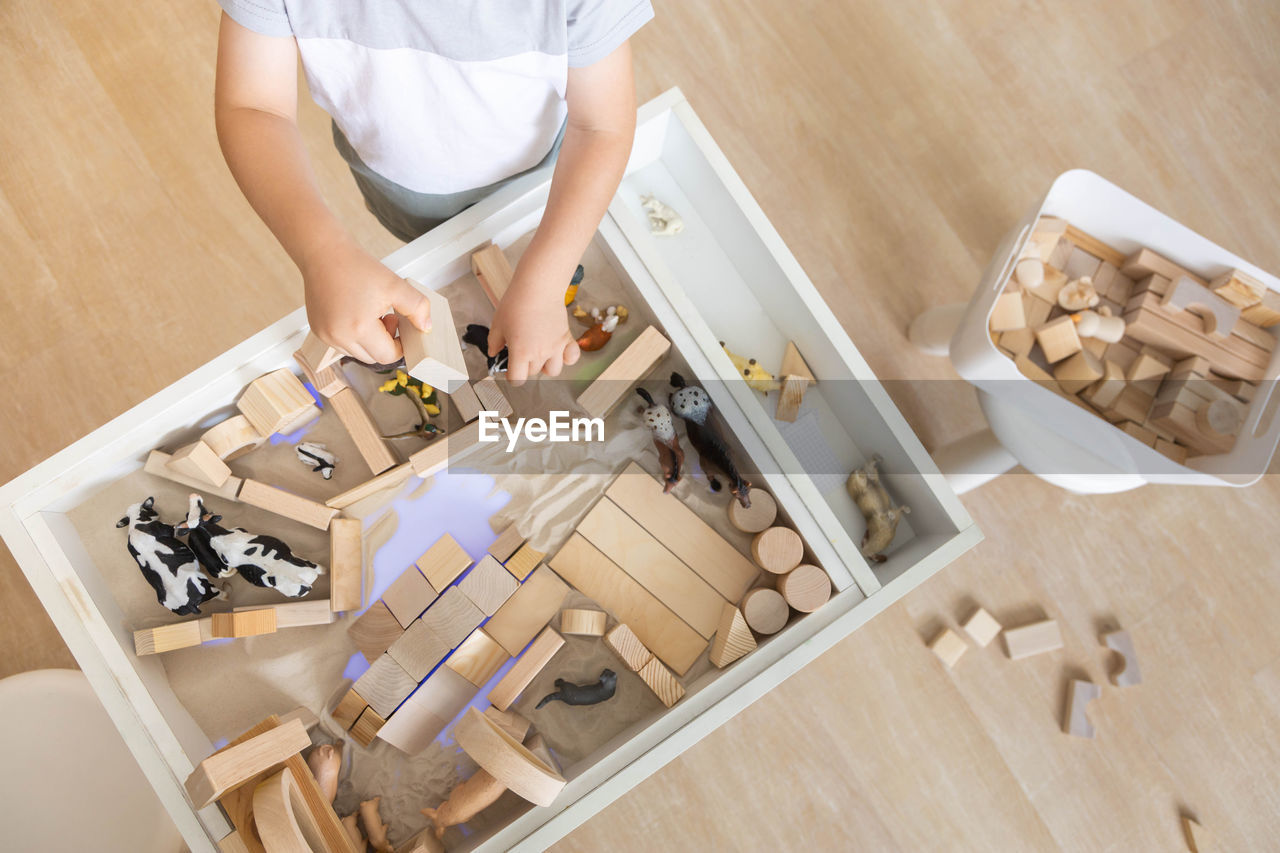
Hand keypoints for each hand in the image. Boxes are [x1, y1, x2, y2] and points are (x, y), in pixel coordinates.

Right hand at [302, 239, 430, 364]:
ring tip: (371, 314)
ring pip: (357, 352)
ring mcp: (325, 335)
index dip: (400, 345)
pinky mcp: (317, 330)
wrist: (324, 252)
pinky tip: (356, 314)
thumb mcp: (395, 285)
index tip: (402, 327)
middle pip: (372, 358)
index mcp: (358, 329)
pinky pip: (342, 344)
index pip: (387, 356)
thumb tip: (425, 327)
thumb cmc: (357, 266)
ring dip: (369, 340)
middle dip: (385, 343)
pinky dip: (353, 336)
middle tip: (388, 317)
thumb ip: (417, 307)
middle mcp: (338, 337)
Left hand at [488, 272, 580, 384]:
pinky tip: (559, 352)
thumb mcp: (498, 324)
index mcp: (520, 353)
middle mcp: (539, 354)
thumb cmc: (517, 303)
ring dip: (545, 365)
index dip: (512, 377)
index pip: (517, 379)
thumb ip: (494, 342)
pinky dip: (567, 358)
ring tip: (539, 353)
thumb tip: (493, 352)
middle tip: (521, 351)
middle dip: (525, 366)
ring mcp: (555, 347)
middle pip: (533, 373)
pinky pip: (572, 358)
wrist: (538, 288)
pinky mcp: (566, 339)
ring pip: (552, 370)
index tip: (510, 369)